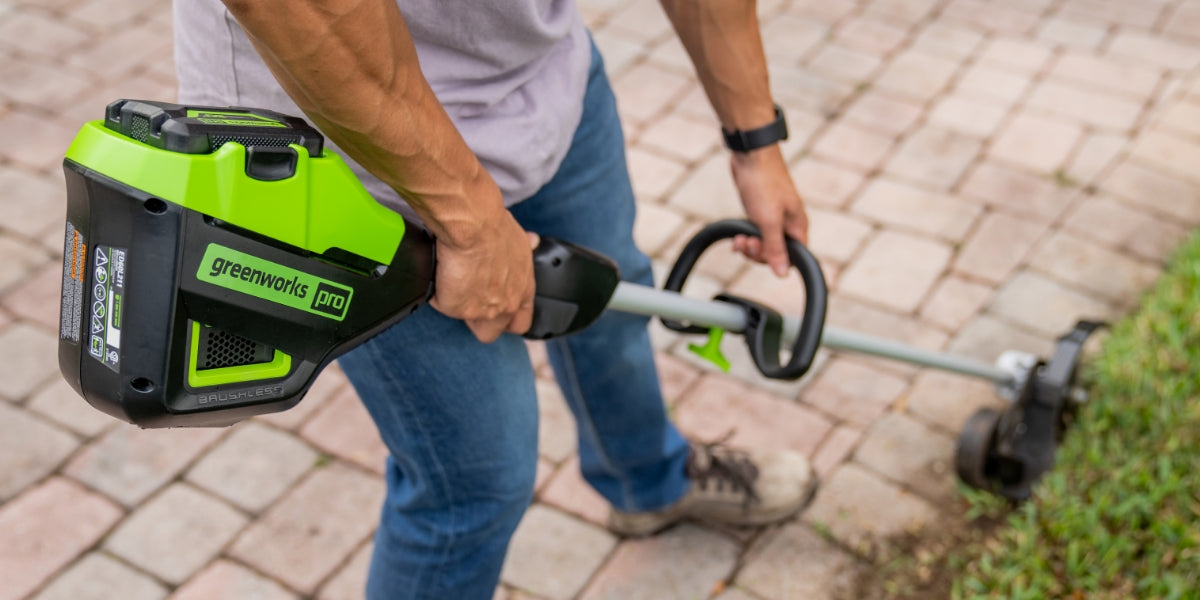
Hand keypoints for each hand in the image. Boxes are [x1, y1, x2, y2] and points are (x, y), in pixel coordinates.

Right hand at [428, 200, 537, 342]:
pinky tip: (442, 271)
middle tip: (468, 295)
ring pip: (466, 320)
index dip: (506, 319)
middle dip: (478, 320)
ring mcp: (481, 311)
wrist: (474, 225)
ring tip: (454, 279)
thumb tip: (534, 241)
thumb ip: (525, 248)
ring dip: (458, 304)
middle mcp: (506, 306)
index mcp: (523, 291)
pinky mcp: (455, 308)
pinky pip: (441, 303)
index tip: (495, 306)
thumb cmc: (494, 227)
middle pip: (491, 332)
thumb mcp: (519, 238)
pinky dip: (438, 290)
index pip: (520, 322)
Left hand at [729, 145, 808, 276]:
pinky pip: (756, 231)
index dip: (774, 261)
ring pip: (764, 242)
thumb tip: (783, 273)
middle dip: (758, 252)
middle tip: (745, 242)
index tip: (758, 252)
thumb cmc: (763, 183)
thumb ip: (776, 248)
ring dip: (750, 245)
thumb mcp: (769, 221)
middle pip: (776, 252)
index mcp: (797, 226)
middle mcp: (789, 223)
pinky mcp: (761, 210)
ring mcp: (775, 216)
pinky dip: (746, 237)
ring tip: (739, 240)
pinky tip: (737, 237)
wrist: (751, 154)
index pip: (793, 258)